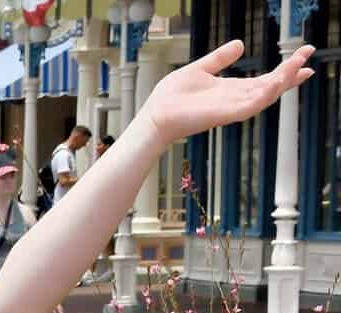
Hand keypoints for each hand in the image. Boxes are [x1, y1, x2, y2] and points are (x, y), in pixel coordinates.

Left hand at [140, 40, 313, 147]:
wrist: (155, 116)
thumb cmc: (171, 98)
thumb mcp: (201, 68)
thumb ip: (220, 58)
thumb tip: (240, 44)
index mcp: (232, 90)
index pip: (265, 79)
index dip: (285, 68)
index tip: (303, 54)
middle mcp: (235, 100)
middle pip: (270, 87)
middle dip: (290, 73)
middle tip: (308, 57)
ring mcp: (231, 109)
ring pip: (265, 96)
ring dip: (283, 82)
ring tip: (299, 66)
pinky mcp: (224, 115)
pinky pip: (250, 106)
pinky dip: (265, 95)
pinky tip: (277, 83)